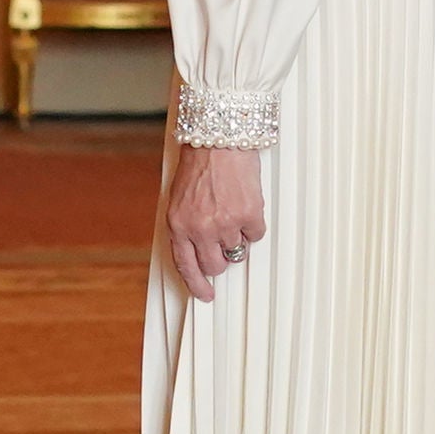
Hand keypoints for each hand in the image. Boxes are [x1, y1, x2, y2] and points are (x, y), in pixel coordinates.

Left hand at [164, 144, 265, 300]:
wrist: (218, 138)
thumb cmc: (199, 165)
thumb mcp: (179, 199)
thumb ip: (187, 227)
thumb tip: (201, 252)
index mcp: (178, 225)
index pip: (186, 266)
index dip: (197, 285)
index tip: (206, 295)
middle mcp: (200, 229)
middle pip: (215, 265)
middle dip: (222, 258)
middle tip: (225, 242)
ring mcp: (225, 224)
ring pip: (237, 250)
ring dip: (237, 235)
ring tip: (233, 209)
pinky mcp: (248, 215)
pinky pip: (256, 234)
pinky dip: (254, 224)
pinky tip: (246, 204)